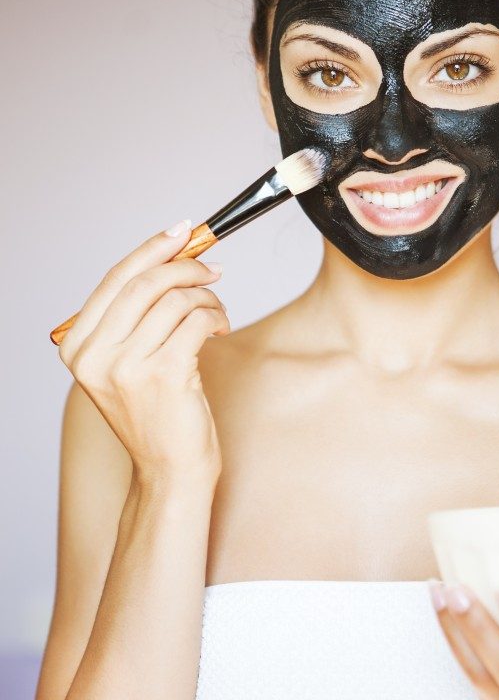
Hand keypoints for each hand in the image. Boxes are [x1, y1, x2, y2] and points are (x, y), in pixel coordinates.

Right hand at [58, 221, 230, 490]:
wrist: (169, 469)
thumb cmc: (156, 413)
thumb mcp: (128, 362)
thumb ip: (137, 316)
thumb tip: (173, 254)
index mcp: (77, 347)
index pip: (115, 280)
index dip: (152, 249)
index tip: (182, 231)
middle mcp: (94, 356)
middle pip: (145, 283)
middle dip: (186, 267)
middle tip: (213, 269)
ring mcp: (126, 366)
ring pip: (175, 300)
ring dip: (206, 298)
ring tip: (216, 314)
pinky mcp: (164, 375)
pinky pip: (196, 321)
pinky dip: (215, 317)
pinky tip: (220, 329)